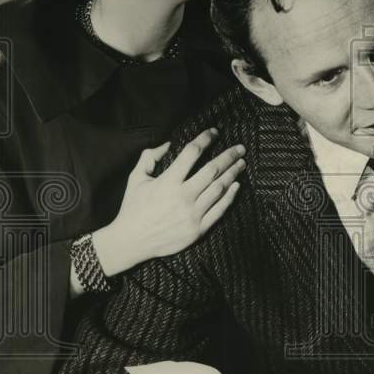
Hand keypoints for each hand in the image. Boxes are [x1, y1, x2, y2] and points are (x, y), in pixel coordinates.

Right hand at [93, 127, 245, 274]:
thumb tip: (168, 143)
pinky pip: (219, 210)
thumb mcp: (135, 178)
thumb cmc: (133, 208)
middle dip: (228, 156)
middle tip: (240, 148)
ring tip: (241, 164)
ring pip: (219, 189)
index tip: (214, 132)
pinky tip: (236, 186)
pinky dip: (230, 197)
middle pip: (212, 170)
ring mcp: (192, 214)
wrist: (132, 241)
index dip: (205, 139)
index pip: (192, 153)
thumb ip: (149, 157)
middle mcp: (183, 196)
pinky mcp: (198, 229)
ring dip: (232, 174)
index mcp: (168, 182)